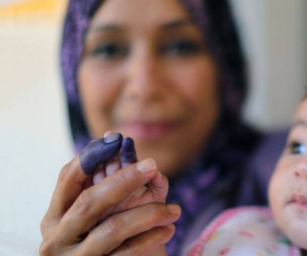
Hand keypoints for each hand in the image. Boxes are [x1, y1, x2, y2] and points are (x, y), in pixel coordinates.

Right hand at [40, 153, 179, 254]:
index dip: (91, 156)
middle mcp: (58, 239)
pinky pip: (128, 252)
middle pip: (90, 202)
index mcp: (53, 218)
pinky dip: (152, 238)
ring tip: (174, 210)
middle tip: (153, 164)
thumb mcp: (94, 215)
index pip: (67, 179)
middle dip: (123, 179)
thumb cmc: (101, 242)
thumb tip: (121, 141)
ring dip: (149, 214)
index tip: (118, 139)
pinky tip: (169, 229)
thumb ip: (105, 184)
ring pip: (113, 228)